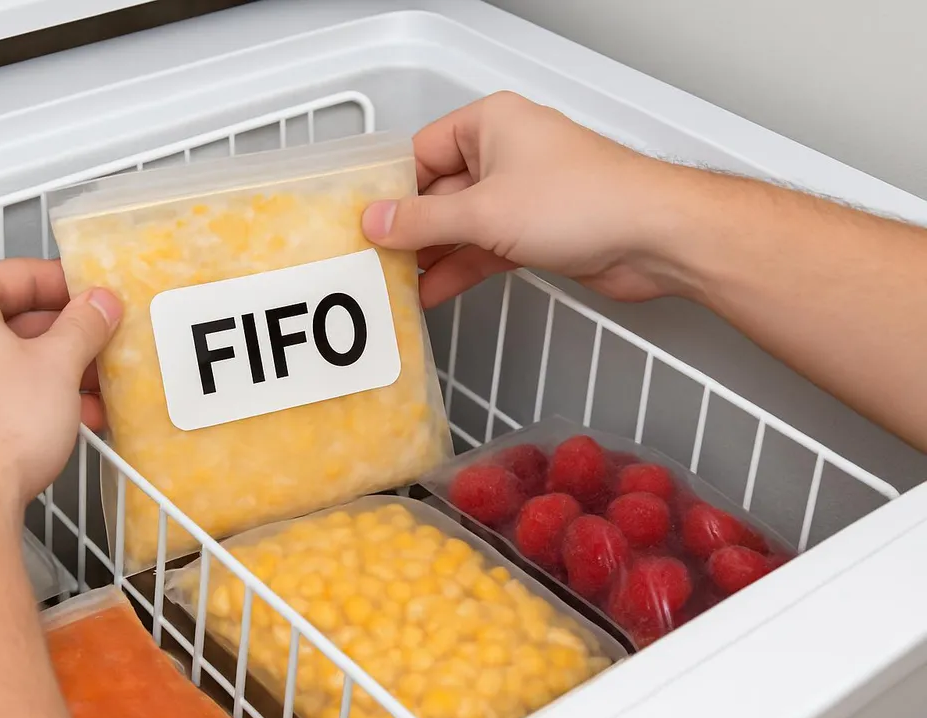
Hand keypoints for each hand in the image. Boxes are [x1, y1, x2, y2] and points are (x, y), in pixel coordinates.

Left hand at [0, 258, 121, 514]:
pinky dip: (29, 397)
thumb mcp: (59, 364)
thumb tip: (98, 304)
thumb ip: (84, 324)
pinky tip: (69, 418)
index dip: (68, 285)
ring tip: (95, 390)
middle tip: (102, 345)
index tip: (97, 299)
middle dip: (65, 338)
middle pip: (10, 320)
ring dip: (53, 372)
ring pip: (3, 360)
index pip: (18, 275)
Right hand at [362, 91, 691, 307]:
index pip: (421, 152)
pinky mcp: (536, 230)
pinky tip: (434, 292)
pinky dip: (461, 268)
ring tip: (398, 284)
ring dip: (433, 255)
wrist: (653, 236)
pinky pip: (484, 247)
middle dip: (411, 229)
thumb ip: (424, 222)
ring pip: (461, 225)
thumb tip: (377, 222)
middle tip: (375, 259)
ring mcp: (521, 193)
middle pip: (438, 192)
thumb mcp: (485, 212)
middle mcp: (505, 153)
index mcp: (491, 124)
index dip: (392, 190)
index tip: (366, 222)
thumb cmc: (584, 200)